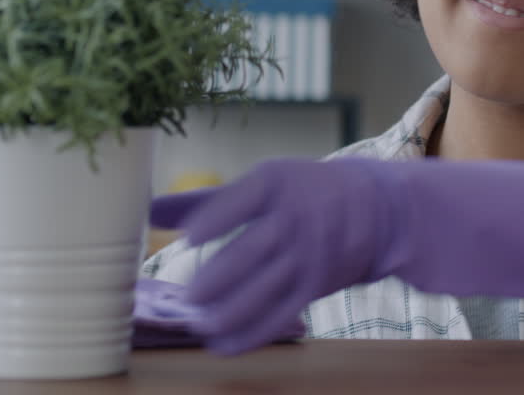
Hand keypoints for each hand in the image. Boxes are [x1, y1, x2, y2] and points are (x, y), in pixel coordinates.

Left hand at [149, 157, 523, 354]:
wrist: (379, 207)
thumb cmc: (303, 191)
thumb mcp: (261, 183)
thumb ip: (204, 200)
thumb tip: (144, 211)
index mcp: (277, 181)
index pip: (239, 201)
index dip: (211, 222)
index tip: (185, 241)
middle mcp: (298, 215)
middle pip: (250, 251)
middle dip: (214, 278)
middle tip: (185, 296)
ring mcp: (313, 251)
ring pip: (265, 287)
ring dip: (227, 310)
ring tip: (197, 322)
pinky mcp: (321, 282)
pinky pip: (282, 312)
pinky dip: (251, 331)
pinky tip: (222, 342)